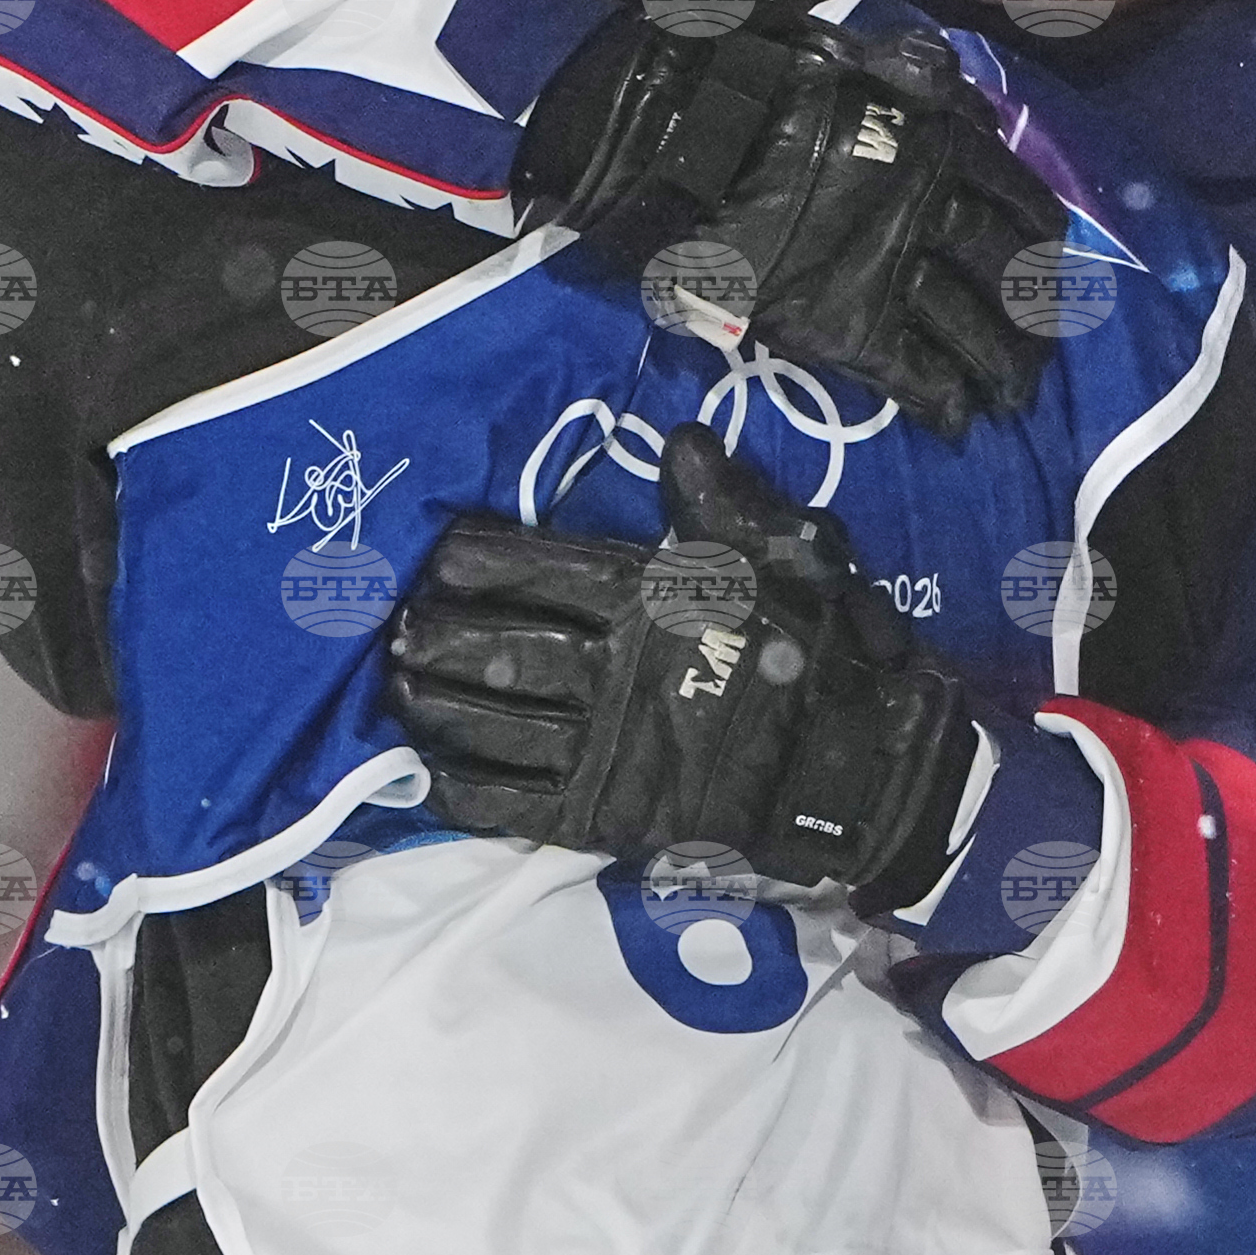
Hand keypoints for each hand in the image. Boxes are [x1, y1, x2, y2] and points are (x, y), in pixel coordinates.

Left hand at [390, 423, 980, 903]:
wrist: (861, 767)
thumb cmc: (826, 648)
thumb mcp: (788, 551)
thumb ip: (721, 500)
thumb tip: (679, 439)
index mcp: (645, 597)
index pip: (532, 569)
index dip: (472, 562)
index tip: (435, 556)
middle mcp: (611, 670)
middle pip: (496, 646)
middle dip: (436, 635)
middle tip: (393, 627)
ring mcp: (603, 748)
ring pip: (491, 722)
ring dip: (431, 705)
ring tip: (395, 686)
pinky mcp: (604, 815)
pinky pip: (511, 804)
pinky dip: (459, 789)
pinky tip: (422, 772)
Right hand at [518, 13, 1062, 441]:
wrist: (697, 143)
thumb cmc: (768, 84)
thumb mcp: (858, 54)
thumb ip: (917, 74)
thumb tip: (958, 90)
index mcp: (942, 143)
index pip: (1015, 195)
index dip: (1038, 231)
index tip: (1050, 254)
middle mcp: (935, 212)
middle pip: (1005, 271)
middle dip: (1032, 312)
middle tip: (1048, 342)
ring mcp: (896, 274)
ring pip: (972, 331)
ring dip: (1001, 369)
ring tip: (1015, 399)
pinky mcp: (854, 325)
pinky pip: (913, 372)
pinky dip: (940, 400)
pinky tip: (957, 423)